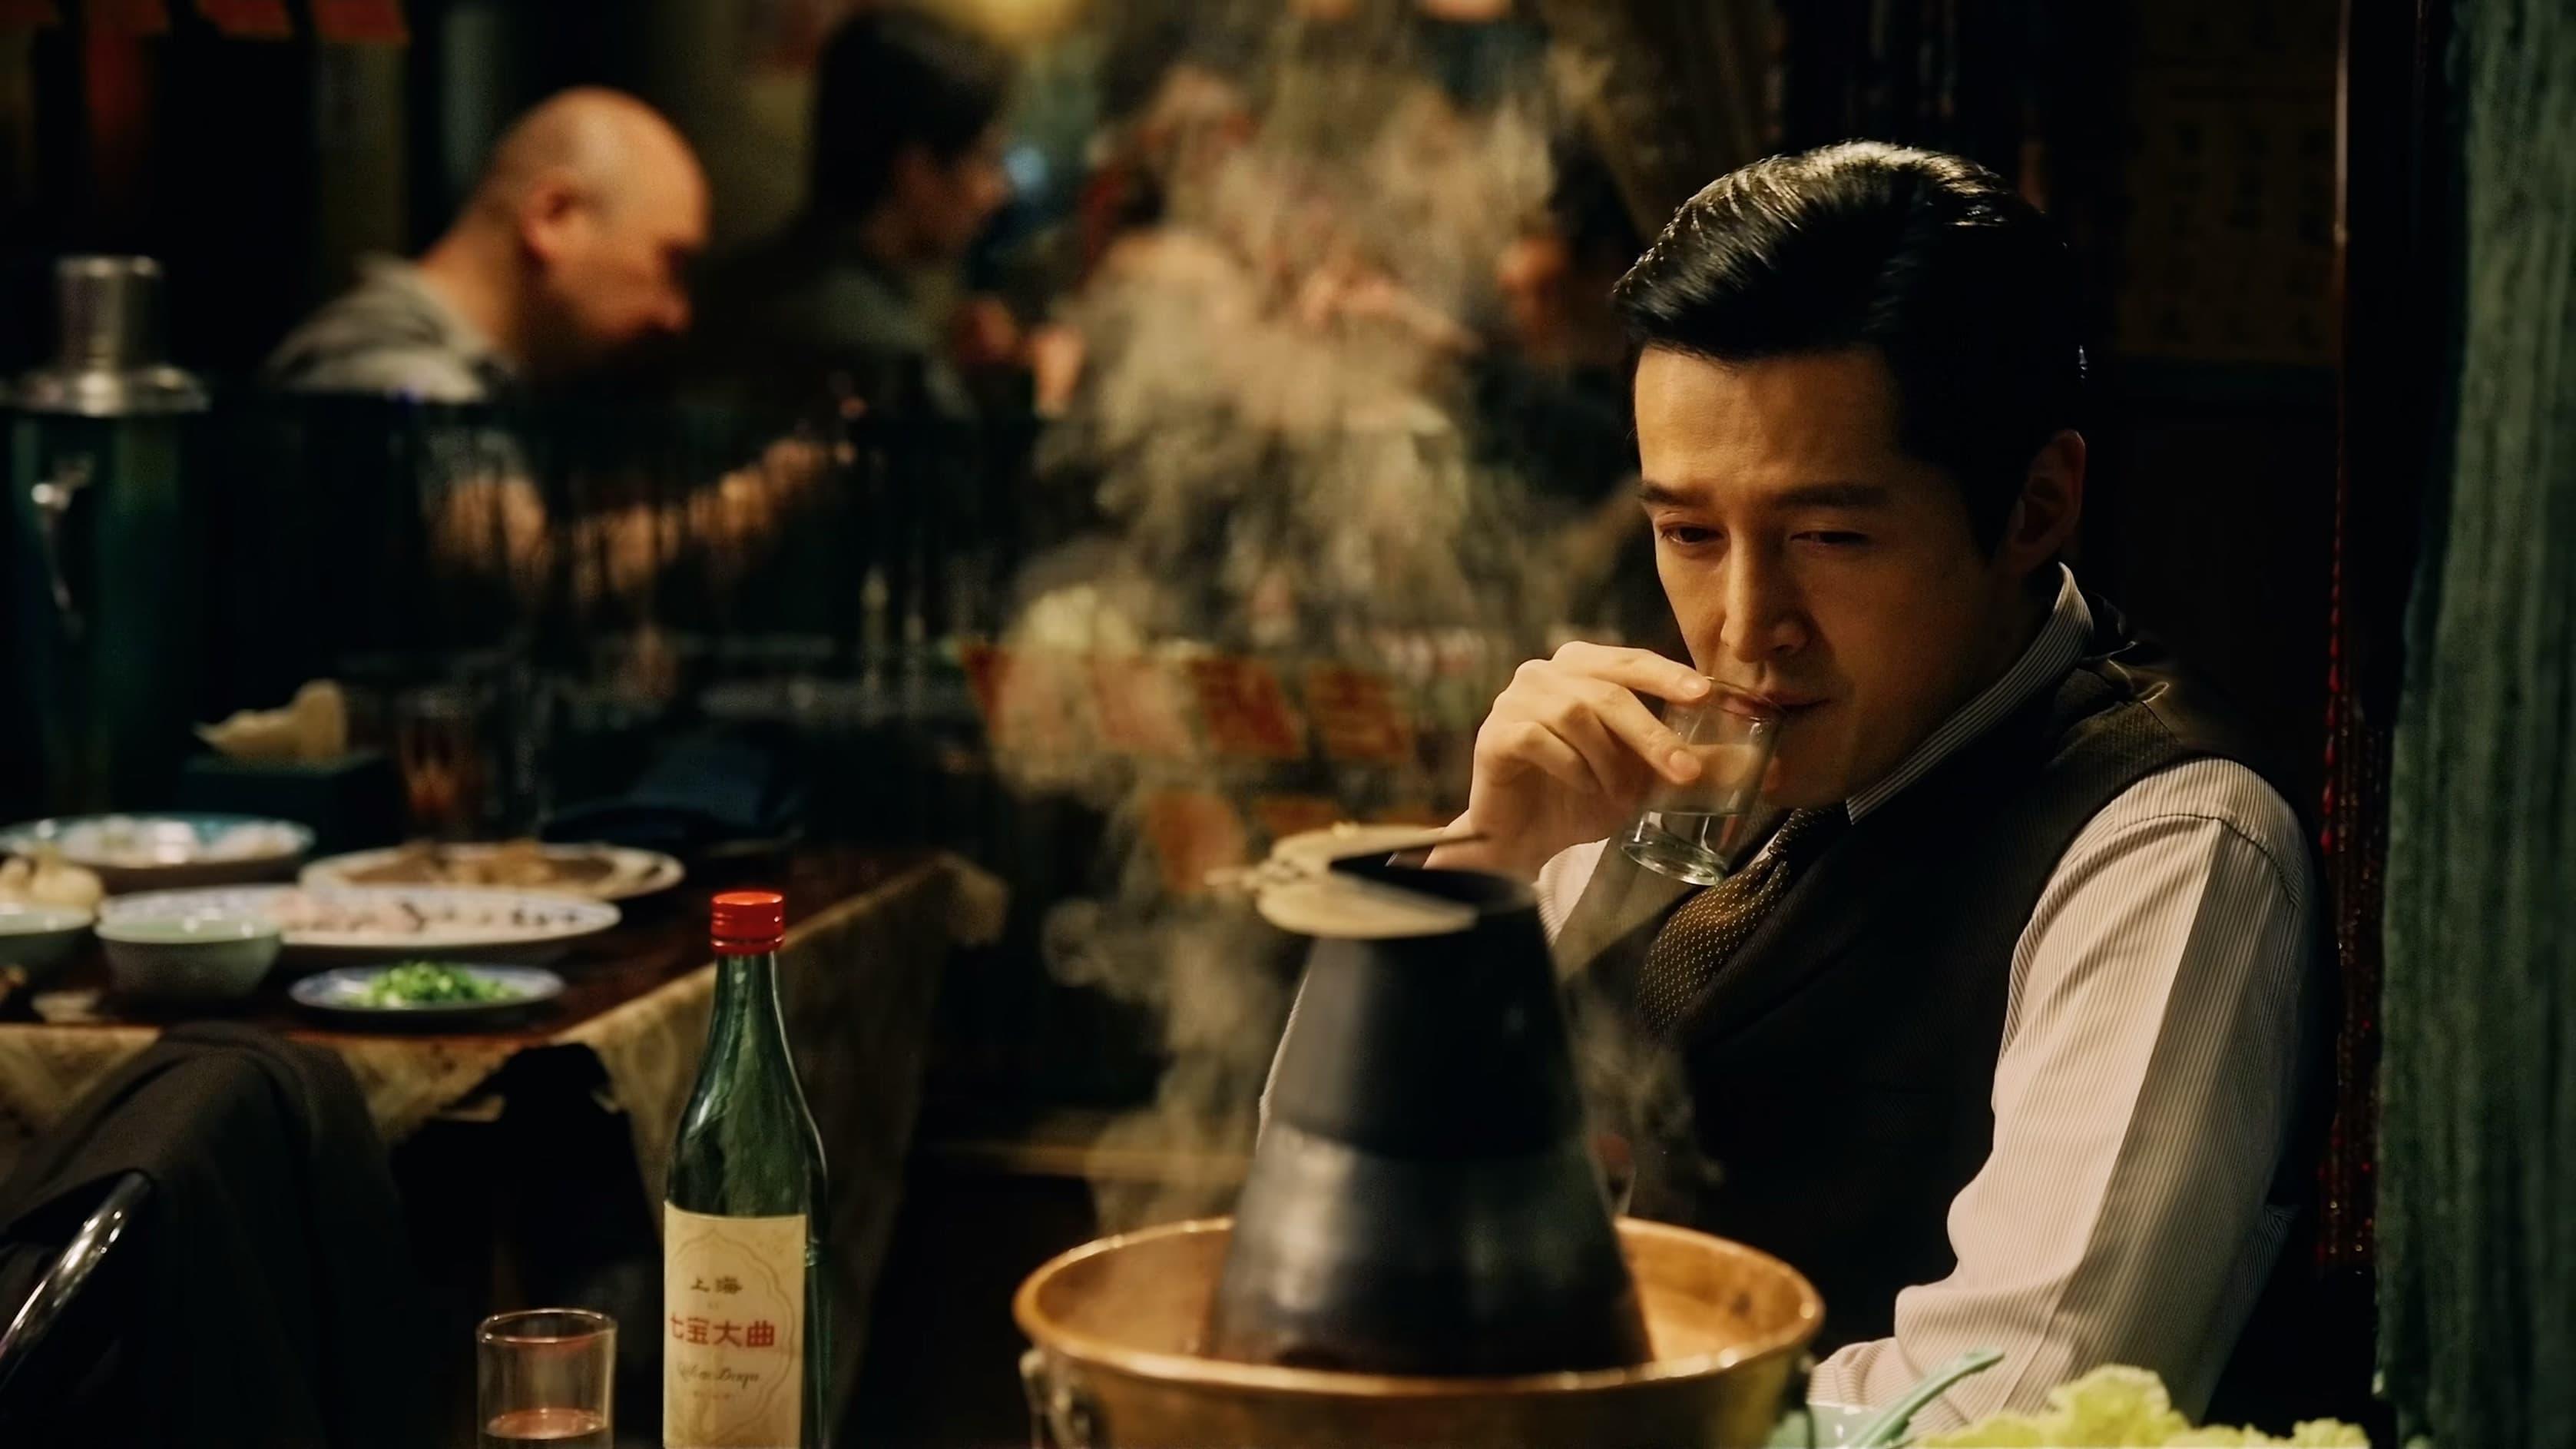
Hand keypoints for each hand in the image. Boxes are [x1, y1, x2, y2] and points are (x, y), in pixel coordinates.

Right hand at [1427, 642, 1711, 879]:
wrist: (1524, 838)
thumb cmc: (1584, 795)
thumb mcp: (1648, 779)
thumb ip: (1697, 765)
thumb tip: (1773, 770)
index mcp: (1583, 666)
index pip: (1632, 660)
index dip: (1667, 675)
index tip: (1704, 696)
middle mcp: (1545, 672)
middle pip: (1608, 690)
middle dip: (1650, 733)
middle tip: (1683, 770)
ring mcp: (1515, 699)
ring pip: (1576, 715)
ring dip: (1607, 761)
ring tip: (1619, 794)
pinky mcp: (1495, 733)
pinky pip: (1539, 739)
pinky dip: (1571, 768)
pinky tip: (1584, 789)